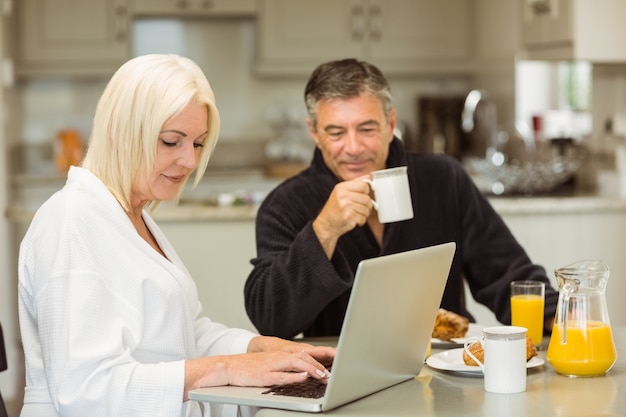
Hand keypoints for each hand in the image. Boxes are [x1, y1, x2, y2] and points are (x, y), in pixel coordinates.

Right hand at [183, 337, 334, 399]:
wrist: (230, 366)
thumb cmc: (251, 368)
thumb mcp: (271, 364)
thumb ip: (287, 367)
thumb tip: (305, 372)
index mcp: (281, 354)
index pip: (304, 354)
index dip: (319, 359)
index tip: (332, 365)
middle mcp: (279, 357)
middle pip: (304, 357)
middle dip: (320, 365)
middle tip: (331, 374)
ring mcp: (273, 365)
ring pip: (296, 364)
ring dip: (312, 369)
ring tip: (323, 375)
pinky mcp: (265, 375)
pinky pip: (282, 375)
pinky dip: (294, 376)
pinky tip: (303, 376)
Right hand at [313, 176, 372, 257]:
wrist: (325, 225)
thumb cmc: (335, 209)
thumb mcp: (341, 193)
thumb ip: (355, 184)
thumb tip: (368, 176)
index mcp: (341, 187)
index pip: (363, 185)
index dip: (365, 192)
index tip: (361, 196)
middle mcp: (343, 195)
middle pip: (367, 198)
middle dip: (366, 205)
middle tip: (358, 208)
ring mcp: (345, 206)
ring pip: (367, 209)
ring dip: (363, 214)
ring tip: (355, 214)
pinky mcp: (349, 216)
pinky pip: (363, 218)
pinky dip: (360, 221)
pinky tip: (353, 220)